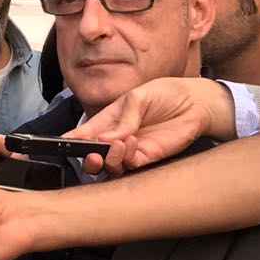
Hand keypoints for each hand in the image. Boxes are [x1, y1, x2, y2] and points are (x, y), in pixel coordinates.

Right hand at [72, 78, 235, 174]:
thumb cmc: (166, 94)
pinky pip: (129, 166)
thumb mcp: (139, 96)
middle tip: (93, 155)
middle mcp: (115, 138)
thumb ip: (122, 118)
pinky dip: (125, 158)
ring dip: (109, 158)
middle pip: (92, 157)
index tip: (63, 144)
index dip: (70, 141)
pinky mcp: (147, 158)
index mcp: (108, 120)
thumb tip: (104, 139)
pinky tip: (132, 143)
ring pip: (109, 166)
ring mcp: (130, 150)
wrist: (196, 103)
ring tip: (119, 143)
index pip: (83, 133)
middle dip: (87, 160)